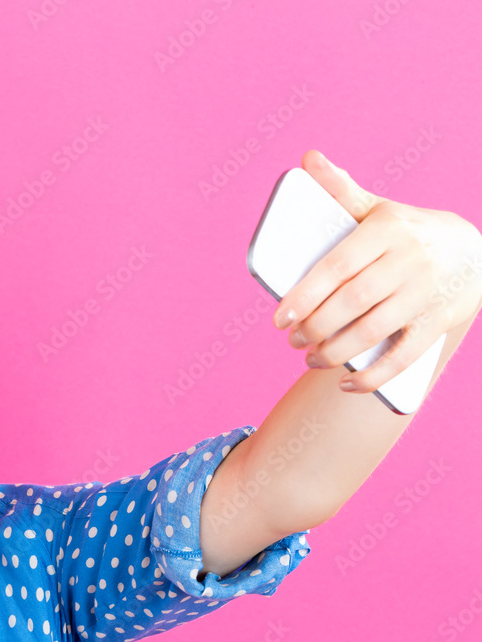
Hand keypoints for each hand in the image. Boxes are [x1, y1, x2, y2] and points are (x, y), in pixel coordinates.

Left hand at [272, 150, 481, 392]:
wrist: (473, 253)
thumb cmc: (406, 231)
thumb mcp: (377, 208)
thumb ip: (341, 190)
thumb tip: (307, 159)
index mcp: (386, 231)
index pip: (338, 266)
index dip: (305, 294)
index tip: (280, 318)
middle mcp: (409, 261)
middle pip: (353, 302)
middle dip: (316, 326)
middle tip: (293, 340)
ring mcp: (426, 293)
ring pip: (375, 330)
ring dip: (337, 352)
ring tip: (311, 357)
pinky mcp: (439, 321)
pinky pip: (405, 356)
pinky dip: (375, 375)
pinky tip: (348, 383)